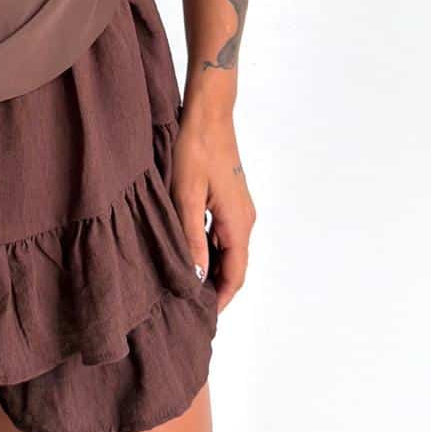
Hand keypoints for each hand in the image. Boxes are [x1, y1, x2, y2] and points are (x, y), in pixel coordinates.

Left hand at [171, 108, 255, 311]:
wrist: (209, 114)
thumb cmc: (195, 150)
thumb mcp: (185, 196)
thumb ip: (190, 238)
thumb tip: (196, 276)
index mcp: (237, 223)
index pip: (235, 275)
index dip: (221, 299)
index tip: (202, 316)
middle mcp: (245, 219)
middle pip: (235, 266)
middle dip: (216, 288)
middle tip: (189, 305)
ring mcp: (240, 208)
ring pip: (229, 250)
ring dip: (212, 268)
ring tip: (186, 282)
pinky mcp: (231, 198)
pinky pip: (224, 233)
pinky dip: (211, 248)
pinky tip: (189, 249)